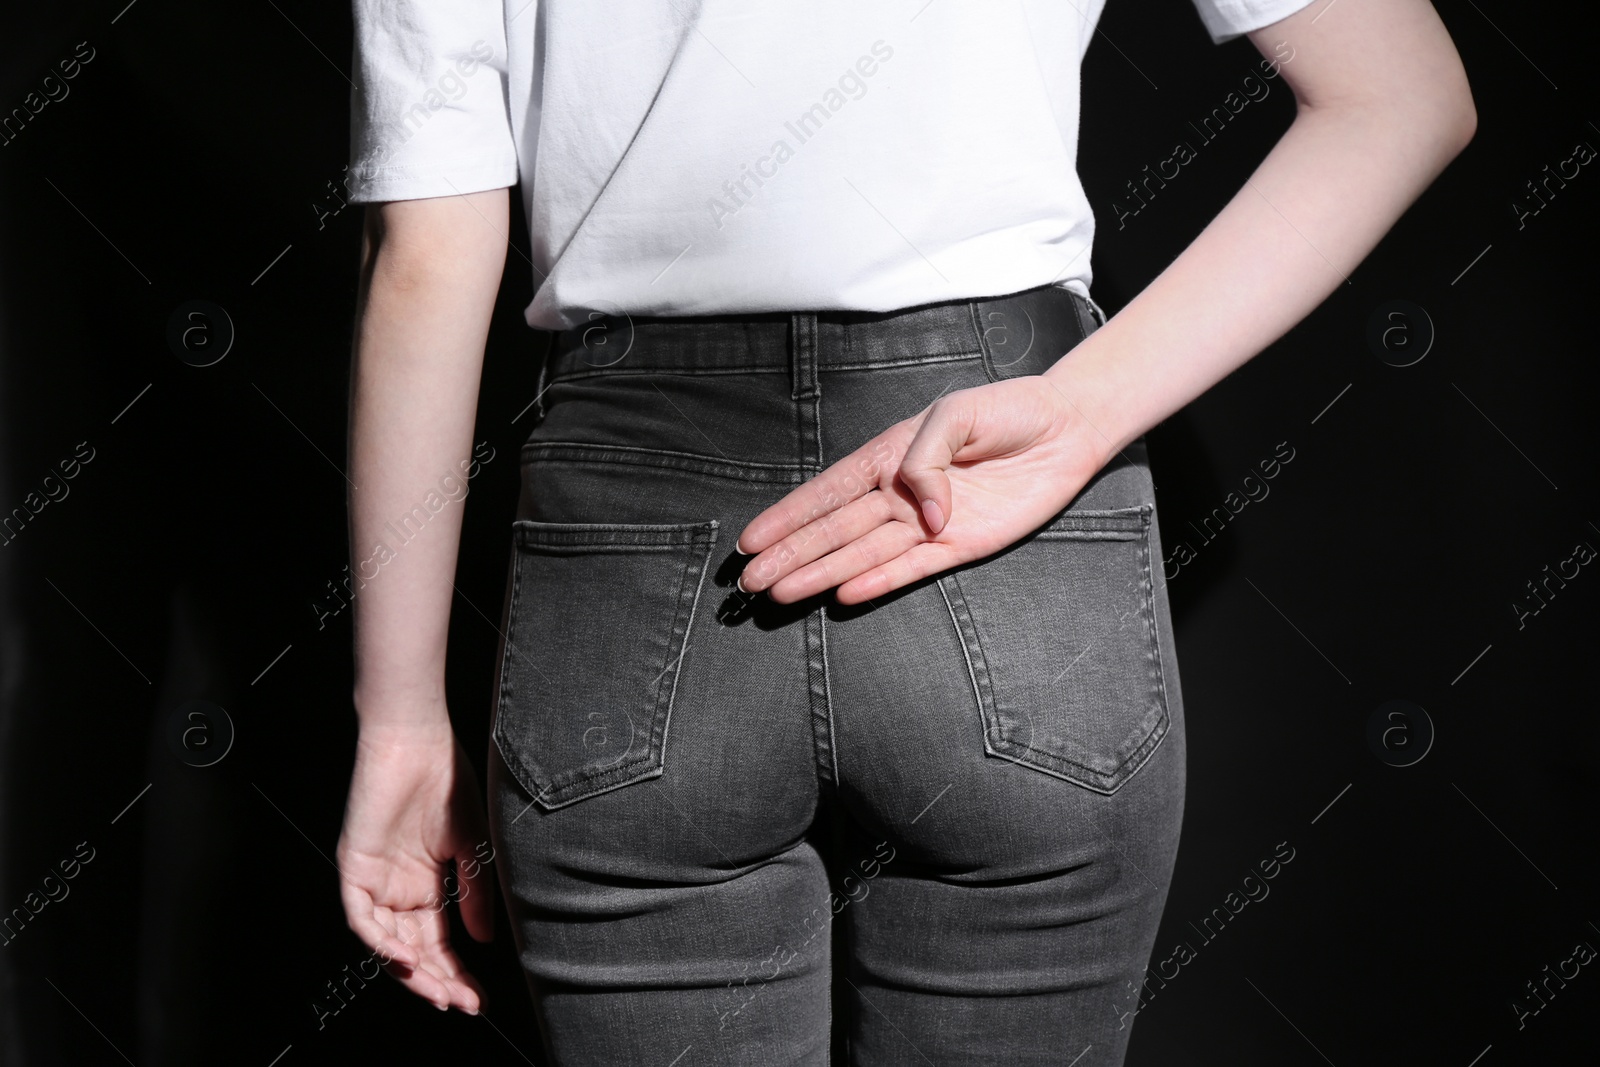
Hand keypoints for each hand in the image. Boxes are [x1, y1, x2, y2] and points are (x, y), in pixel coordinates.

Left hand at [335, 717, 493, 1013]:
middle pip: (415, 949)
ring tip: (440, 991)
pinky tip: (406, 960)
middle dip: (439, 979)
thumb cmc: (448, 779)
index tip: (478, 995)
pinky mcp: (354, 868)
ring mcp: (375, 880)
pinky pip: (361, 918)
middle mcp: (399, 887)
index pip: (440, 939)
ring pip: (387, 943)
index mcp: (428, 882)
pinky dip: (380, 943)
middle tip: (463, 1002)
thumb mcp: (472, 845)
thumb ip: (475, 894)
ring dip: (413, 971)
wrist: (418, 739)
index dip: (457, 969)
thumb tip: (482, 940)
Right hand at [736, 374, 1111, 604]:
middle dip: (790, 554)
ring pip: (862, 554)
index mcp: (889, 456)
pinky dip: (879, 582)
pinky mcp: (959, 546)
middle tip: (750, 581)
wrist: (1065, 428)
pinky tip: (844, 594)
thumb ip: (927, 457)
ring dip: (821, 573)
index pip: (827, 492)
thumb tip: (922, 511)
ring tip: (782, 593)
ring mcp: (926, 524)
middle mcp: (900, 495)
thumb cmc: (1009, 409)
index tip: (751, 541)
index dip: (787, 517)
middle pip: (834, 530)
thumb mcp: (957, 414)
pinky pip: (911, 569)